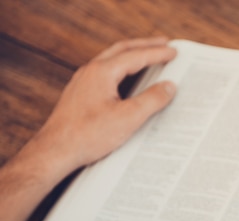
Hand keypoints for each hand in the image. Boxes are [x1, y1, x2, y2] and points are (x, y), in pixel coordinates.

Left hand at [0, 37, 176, 220]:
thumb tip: (169, 87)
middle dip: (144, 46)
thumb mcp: (128, 118)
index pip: (136, 56)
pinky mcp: (81, 95)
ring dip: (132, 56)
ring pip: (112, 60)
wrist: (56, 151)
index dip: (158, 53)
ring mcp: (83, 82)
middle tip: (163, 44)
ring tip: (149, 57)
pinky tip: (128, 79)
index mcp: (102, 72)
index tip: (174, 52)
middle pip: (122, 50)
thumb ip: (152, 100)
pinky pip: (105, 73)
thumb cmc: (88, 136)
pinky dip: (122, 69)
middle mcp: (90, 72)